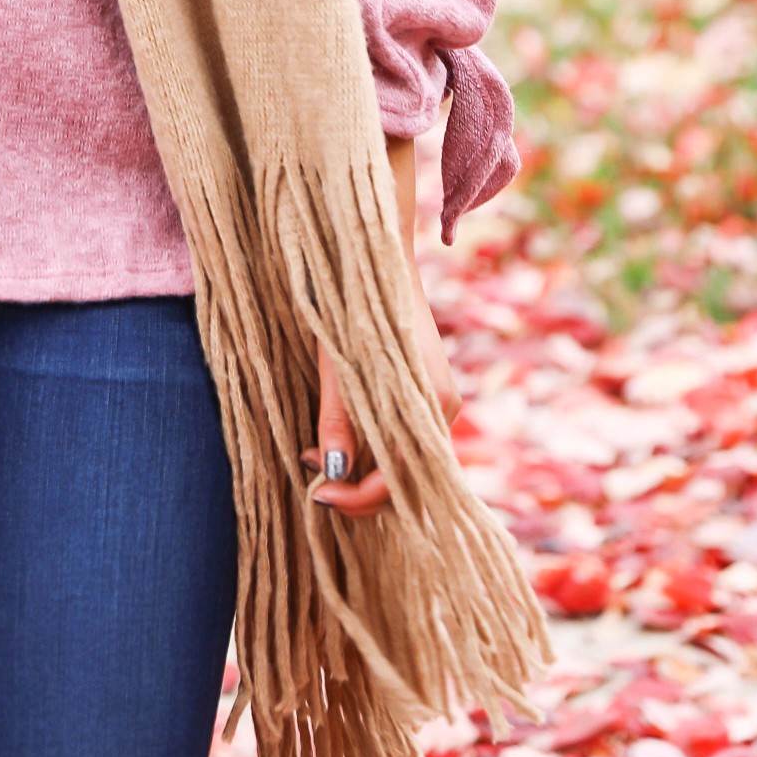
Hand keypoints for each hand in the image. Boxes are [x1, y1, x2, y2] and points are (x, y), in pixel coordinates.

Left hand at [308, 305, 460, 518]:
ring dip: (365, 468)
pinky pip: (407, 438)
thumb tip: (336, 475)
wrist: (374, 258)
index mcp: (427, 404)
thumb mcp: (338, 370)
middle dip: (358, 488)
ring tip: (320, 454)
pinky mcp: (429, 391)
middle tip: (314, 476)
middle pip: (406, 477)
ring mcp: (439, 399)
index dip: (356, 498)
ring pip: (406, 459)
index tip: (317, 494)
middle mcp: (442, 408)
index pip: (396, 481)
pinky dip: (376, 448)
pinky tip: (345, 437)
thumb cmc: (352, 308)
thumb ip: (339, 424)